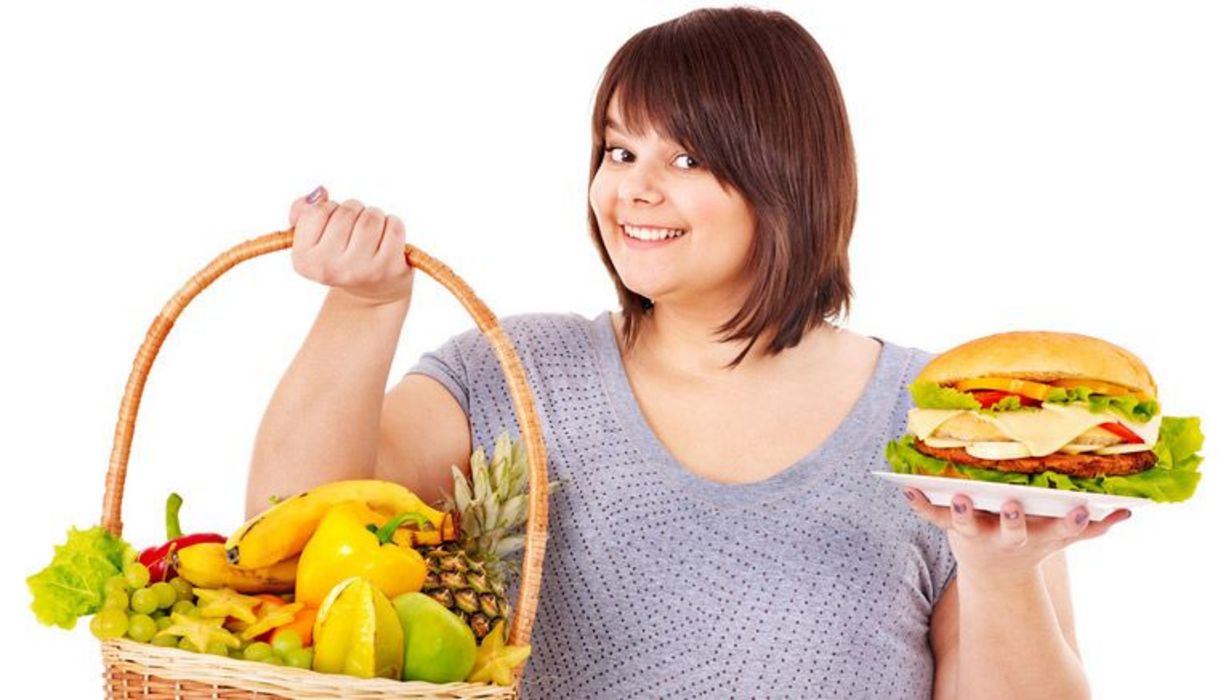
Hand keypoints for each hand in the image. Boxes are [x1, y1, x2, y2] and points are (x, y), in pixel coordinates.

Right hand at [288, 185, 414, 306]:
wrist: (373, 292)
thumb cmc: (341, 256)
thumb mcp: (314, 239)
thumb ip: (302, 211)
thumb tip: (319, 192)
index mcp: (304, 261)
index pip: (315, 212)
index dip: (328, 209)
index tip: (333, 224)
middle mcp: (329, 269)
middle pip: (346, 211)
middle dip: (354, 210)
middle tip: (356, 228)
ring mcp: (360, 270)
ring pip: (371, 216)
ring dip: (374, 215)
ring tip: (372, 231)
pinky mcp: (388, 268)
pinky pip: (394, 226)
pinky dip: (393, 224)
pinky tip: (388, 238)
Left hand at [904, 488, 1131, 583]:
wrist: (995, 573)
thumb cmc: (1034, 540)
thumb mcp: (1062, 536)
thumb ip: (1091, 525)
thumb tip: (1127, 510)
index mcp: (1040, 535)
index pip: (1060, 529)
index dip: (1070, 521)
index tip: (1080, 510)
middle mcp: (1008, 537)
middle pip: (1013, 529)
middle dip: (1014, 518)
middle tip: (1013, 504)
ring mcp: (977, 534)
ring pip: (966, 525)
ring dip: (960, 512)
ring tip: (956, 496)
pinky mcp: (950, 528)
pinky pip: (930, 515)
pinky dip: (918, 503)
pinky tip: (905, 488)